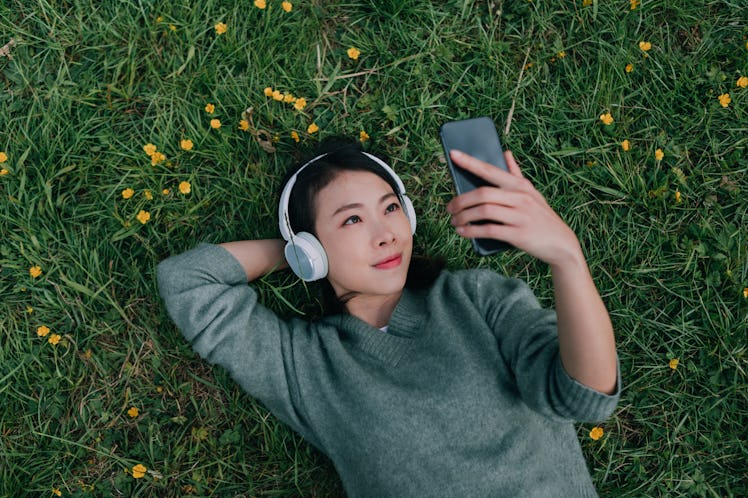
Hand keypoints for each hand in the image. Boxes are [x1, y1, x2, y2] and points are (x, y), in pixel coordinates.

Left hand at [446, 149, 582, 267]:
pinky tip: (462, 232)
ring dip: (463, 216)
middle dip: (461, 200)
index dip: (470, 162)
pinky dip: (472, 231)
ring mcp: (520, 216)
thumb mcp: (532, 193)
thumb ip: (516, 174)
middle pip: (483, 193)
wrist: (561, 244)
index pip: (491, 170)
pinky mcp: (519, 234)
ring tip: (454, 221)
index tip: (453, 154)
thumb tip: (506, 153)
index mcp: (520, 186)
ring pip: (484, 211)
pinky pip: (489, 230)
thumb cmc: (541, 217)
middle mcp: (521, 197)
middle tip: (449, 208)